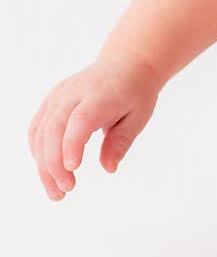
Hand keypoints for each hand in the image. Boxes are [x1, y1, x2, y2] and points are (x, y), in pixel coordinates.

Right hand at [28, 49, 162, 199]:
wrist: (126, 64)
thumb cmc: (135, 92)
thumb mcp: (138, 117)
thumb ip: (121, 141)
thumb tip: (109, 168)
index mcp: (100, 95)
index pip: (80, 119)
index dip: (72, 144)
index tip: (72, 168)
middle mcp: (74, 93)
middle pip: (54, 129)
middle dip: (54, 164)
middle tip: (66, 190)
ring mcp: (58, 96)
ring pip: (41, 132)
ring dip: (43, 165)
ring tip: (56, 191)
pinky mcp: (51, 102)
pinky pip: (37, 129)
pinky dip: (39, 153)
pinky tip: (48, 172)